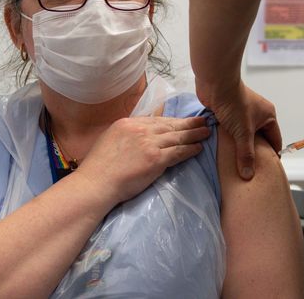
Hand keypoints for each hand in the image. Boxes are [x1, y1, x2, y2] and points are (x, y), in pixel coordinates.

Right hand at [77, 116, 209, 203]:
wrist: (96, 182)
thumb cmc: (98, 168)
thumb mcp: (110, 140)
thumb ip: (126, 135)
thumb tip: (136, 136)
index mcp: (128, 123)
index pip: (156, 120)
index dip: (172, 121)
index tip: (182, 121)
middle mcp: (140, 129)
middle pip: (170, 125)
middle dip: (188, 123)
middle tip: (202, 121)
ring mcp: (149, 143)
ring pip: (177, 136)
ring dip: (194, 134)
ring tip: (206, 132)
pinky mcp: (156, 159)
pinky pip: (178, 152)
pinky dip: (190, 149)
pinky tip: (198, 148)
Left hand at [196, 79, 281, 179]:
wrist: (215, 83)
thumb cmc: (234, 104)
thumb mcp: (243, 132)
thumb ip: (246, 154)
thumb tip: (248, 175)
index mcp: (268, 116)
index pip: (275, 140)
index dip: (272, 155)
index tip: (269, 171)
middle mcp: (258, 115)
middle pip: (259, 139)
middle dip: (255, 153)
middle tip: (252, 171)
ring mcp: (242, 114)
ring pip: (244, 136)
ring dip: (240, 147)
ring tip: (238, 165)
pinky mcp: (229, 114)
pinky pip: (232, 132)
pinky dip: (230, 141)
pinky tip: (226, 153)